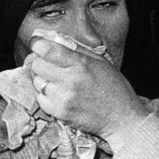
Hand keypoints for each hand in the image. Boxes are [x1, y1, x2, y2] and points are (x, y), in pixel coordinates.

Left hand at [27, 36, 145, 139]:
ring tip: (57, 82)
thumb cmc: (114, 88)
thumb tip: (55, 40)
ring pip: (37, 83)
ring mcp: (63, 98)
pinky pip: (40, 100)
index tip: (38, 45)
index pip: (46, 49)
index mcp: (81, 63)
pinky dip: (46, 97)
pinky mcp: (60, 113)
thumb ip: (77, 50)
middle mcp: (70, 79)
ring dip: (43, 81)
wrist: (122, 118)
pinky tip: (58, 95)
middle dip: (40, 63)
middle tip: (49, 65)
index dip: (38, 45)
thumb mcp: (101, 62)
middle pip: (36, 65)